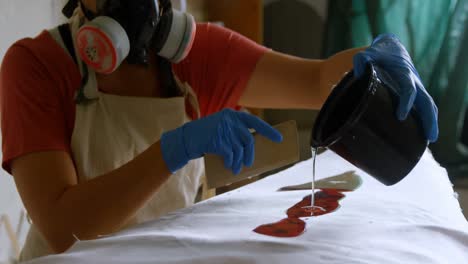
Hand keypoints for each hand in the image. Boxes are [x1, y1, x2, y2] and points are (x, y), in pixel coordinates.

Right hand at [160, 109, 282, 173]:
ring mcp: (223, 129)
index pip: (254, 121)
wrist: (185, 138)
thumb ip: (234, 131)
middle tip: (249, 163)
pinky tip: (230, 166)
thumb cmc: (206, 135)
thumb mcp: (221, 126)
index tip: (279, 139)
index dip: (268, 130)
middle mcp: (229, 119)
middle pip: (248, 139)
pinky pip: (230, 154)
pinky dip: (231, 162)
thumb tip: (252, 147)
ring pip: (239, 149)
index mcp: (232, 114)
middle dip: (250, 153)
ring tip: (237, 168)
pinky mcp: (216, 140)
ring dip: (239, 161)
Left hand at [353, 34, 438, 141]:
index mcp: (404, 74)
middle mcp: (414, 82)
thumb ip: (361, 62)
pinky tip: (424, 134)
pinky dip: (427, 118)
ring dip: (431, 121)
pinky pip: (425, 106)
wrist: (392, 48)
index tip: (400, 116)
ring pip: (428, 105)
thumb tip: (358, 76)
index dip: (406, 102)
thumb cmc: (377, 54)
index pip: (408, 89)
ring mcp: (417, 87)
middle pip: (426, 102)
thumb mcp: (366, 54)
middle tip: (430, 137)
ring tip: (430, 139)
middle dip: (429, 119)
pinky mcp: (416, 92)